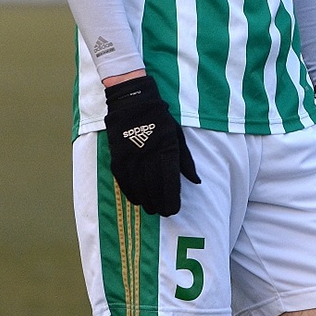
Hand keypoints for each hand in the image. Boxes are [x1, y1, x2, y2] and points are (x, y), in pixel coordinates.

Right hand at [104, 75, 199, 215]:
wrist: (132, 103)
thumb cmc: (159, 120)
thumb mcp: (178, 136)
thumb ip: (186, 161)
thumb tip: (196, 181)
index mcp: (166, 151)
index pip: (170, 184)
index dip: (172, 200)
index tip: (174, 209)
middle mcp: (148, 159)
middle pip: (155, 191)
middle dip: (160, 205)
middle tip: (164, 211)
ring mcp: (132, 160)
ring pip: (139, 191)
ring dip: (147, 203)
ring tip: (153, 208)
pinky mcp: (118, 160)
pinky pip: (125, 185)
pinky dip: (132, 195)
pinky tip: (138, 199)